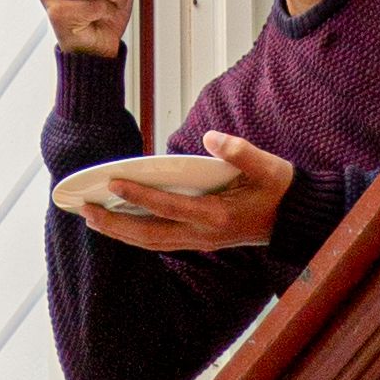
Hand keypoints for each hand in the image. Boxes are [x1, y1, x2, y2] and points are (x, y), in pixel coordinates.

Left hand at [54, 134, 292, 253]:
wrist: (295, 219)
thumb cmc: (279, 188)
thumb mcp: (268, 166)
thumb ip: (240, 152)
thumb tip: (211, 137)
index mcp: (217, 217)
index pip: (169, 207)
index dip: (140, 195)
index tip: (114, 180)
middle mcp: (203, 236)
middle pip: (150, 235)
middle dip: (115, 224)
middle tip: (85, 210)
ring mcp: (200, 242)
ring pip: (151, 242)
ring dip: (120, 232)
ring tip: (91, 218)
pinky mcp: (199, 241)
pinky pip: (160, 241)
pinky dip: (135, 234)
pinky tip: (118, 224)